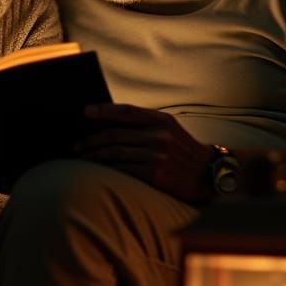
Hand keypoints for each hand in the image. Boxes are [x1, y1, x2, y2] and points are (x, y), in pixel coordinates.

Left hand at [75, 103, 212, 202]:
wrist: (210, 175)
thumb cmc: (182, 151)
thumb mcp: (169, 130)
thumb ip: (144, 125)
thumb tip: (107, 124)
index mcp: (162, 121)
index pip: (127, 111)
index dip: (104, 110)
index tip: (85, 111)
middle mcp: (160, 136)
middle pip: (115, 136)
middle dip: (90, 141)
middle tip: (75, 146)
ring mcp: (158, 156)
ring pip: (115, 154)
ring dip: (94, 157)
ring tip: (81, 160)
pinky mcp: (157, 176)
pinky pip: (123, 172)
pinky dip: (107, 171)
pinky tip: (98, 172)